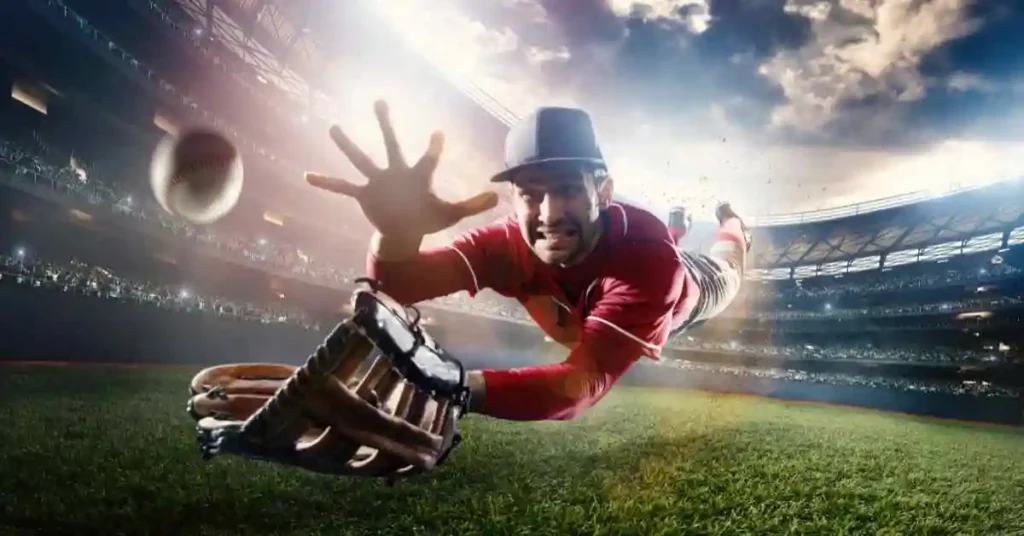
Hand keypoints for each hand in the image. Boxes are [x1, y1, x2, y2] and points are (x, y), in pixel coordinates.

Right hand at [306, 101, 498, 236]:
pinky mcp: (365, 195)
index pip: (428, 158)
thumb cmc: (428, 218)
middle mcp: (396, 173)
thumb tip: (498, 196)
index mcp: (418, 175)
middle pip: (391, 144)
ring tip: (333, 126)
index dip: (433, 147)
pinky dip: (326, 183)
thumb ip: (471, 204)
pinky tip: (307, 176)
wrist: (404, 233)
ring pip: (361, 159)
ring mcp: (378, 182)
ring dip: (348, 144)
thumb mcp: (451, 213)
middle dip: (386, 123)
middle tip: (380, 100)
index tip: (438, 133)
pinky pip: (342, 187)